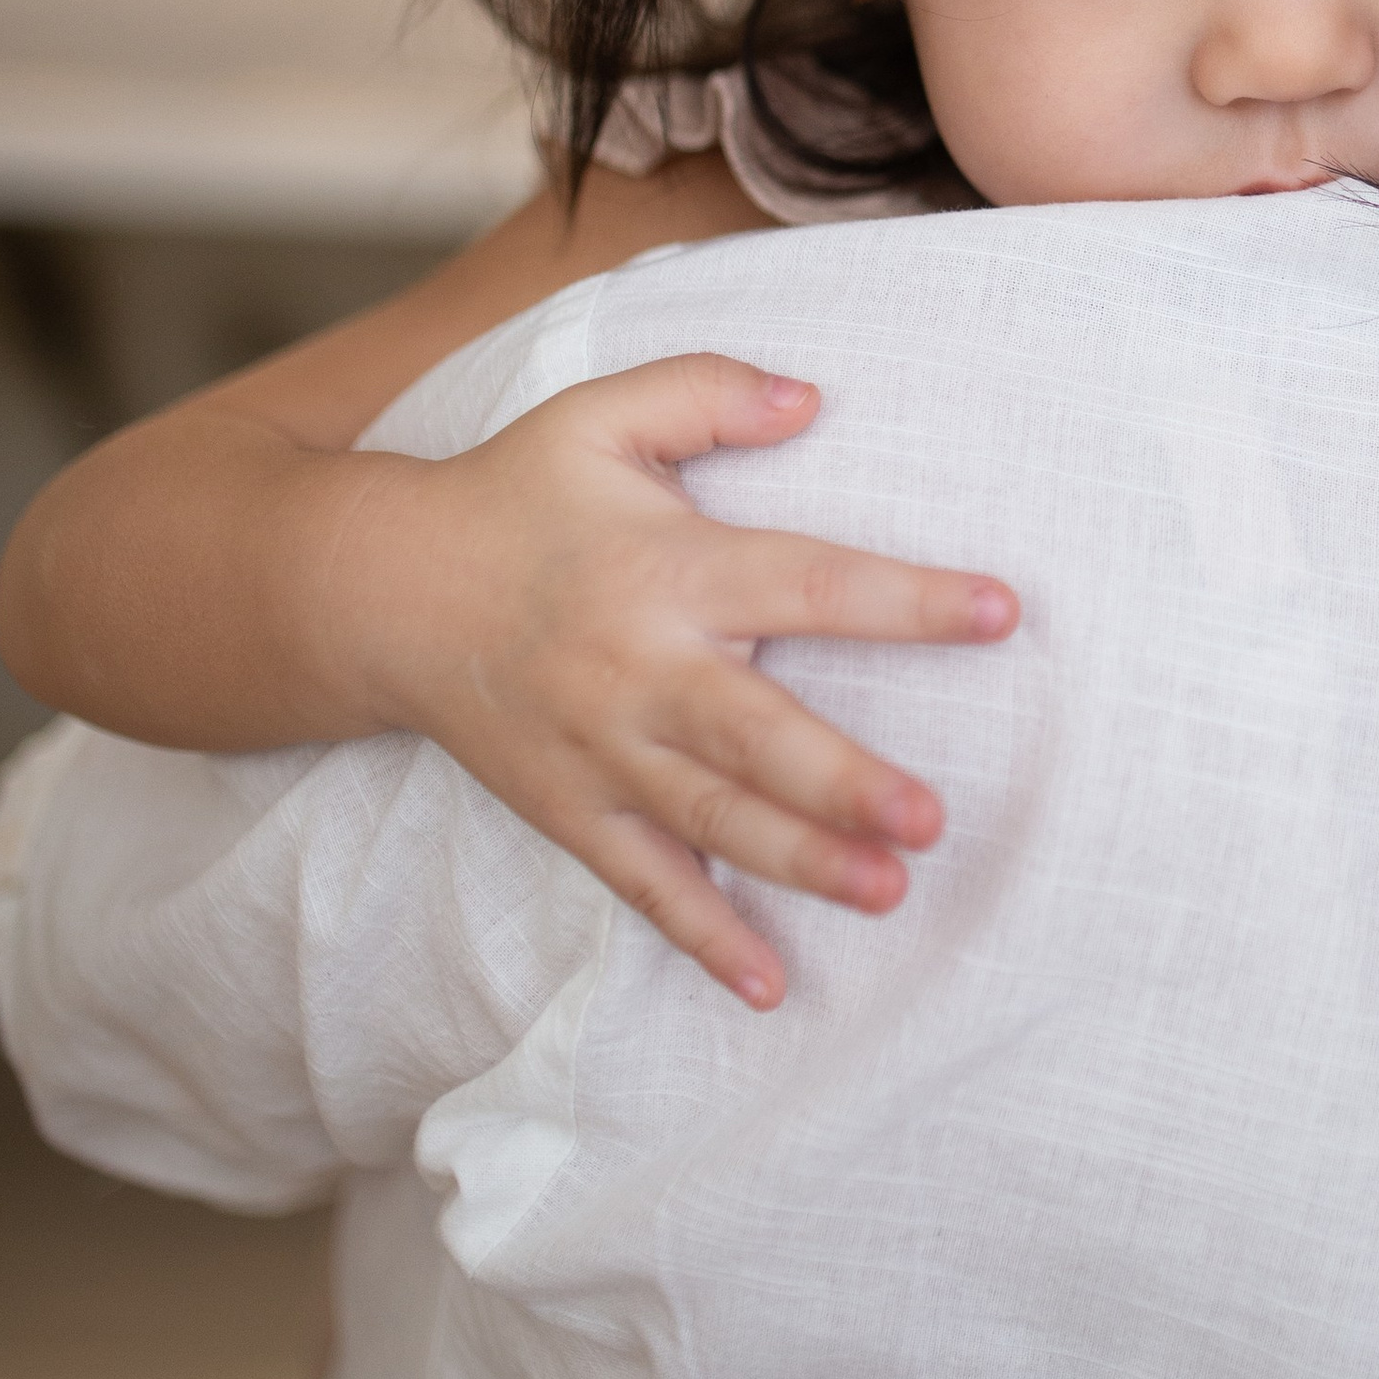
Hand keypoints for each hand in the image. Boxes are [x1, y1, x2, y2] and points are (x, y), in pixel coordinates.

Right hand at [322, 358, 1016, 1009]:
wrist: (377, 594)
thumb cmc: (514, 494)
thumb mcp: (602, 414)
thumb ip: (709, 393)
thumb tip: (813, 396)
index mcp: (669, 567)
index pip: (808, 581)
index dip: (905, 599)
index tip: (1002, 610)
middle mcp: (641, 669)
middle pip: (756, 734)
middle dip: (842, 781)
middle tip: (931, 818)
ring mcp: (604, 752)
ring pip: (713, 822)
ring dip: (800, 863)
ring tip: (889, 892)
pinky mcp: (573, 811)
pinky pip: (645, 886)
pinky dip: (705, 938)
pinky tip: (771, 985)